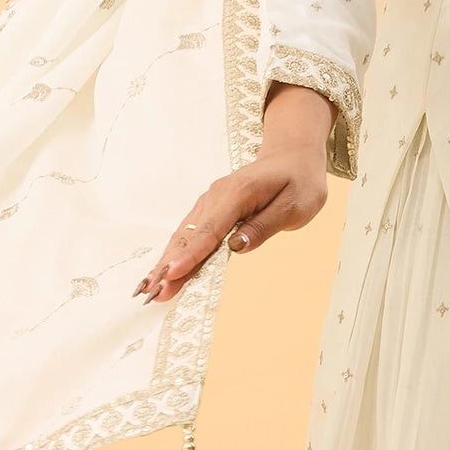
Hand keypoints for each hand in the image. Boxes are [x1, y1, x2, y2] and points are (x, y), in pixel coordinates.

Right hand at [132, 137, 329, 305]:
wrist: (294, 157)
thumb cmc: (299, 181)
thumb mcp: (295, 205)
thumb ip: (264, 225)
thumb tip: (236, 246)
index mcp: (239, 192)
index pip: (211, 228)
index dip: (191, 255)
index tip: (173, 274)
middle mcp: (218, 195)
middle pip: (190, 233)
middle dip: (170, 264)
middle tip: (153, 293)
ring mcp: (211, 200)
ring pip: (186, 234)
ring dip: (168, 261)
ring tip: (150, 288)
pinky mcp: (211, 208)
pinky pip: (191, 232)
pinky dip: (176, 252)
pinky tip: (163, 271)